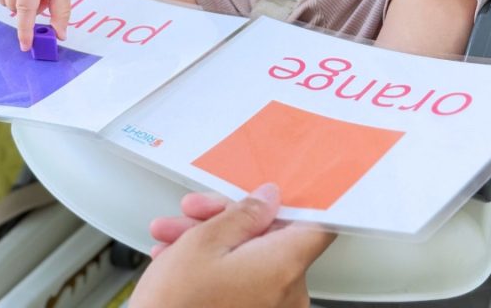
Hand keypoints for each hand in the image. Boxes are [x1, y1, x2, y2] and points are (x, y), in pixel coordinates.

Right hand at [131, 183, 334, 307]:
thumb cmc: (175, 306)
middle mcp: (288, 295)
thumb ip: (244, 213)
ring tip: (174, 239)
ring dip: (211, 243)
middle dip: (227, 220)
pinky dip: (216, 270)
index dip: (294, 204)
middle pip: (270, 239)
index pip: (317, 226)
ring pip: (249, 259)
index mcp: (284, 267)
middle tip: (195, 213)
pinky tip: (181, 261)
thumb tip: (268, 199)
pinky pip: (244, 284)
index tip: (272, 194)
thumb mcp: (204, 242)